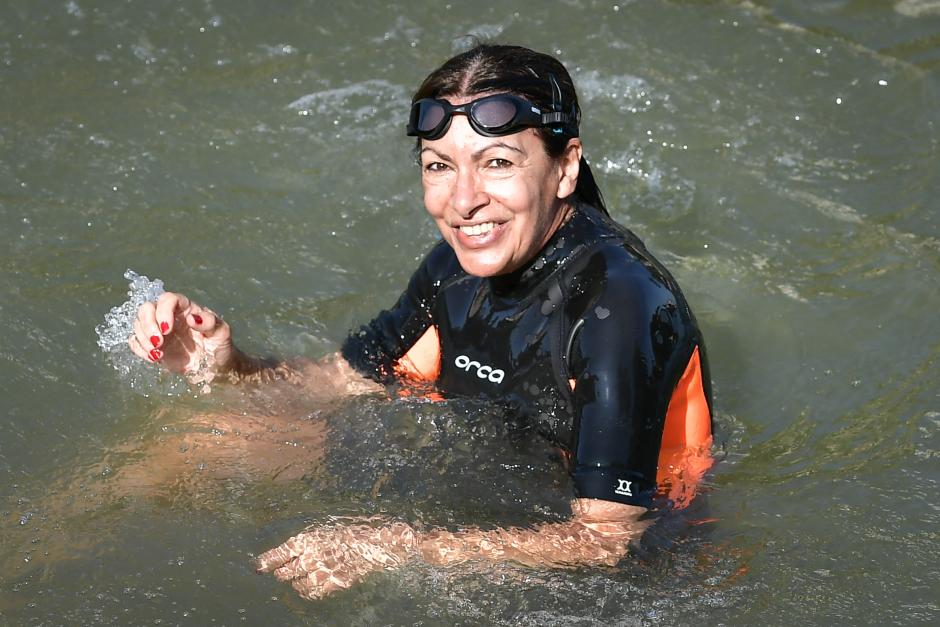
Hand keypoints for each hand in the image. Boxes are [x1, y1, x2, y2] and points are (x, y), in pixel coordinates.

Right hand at [128, 291, 235, 380]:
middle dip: (148, 325)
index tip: (167, 329)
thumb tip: (193, 317)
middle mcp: (169, 315)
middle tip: (159, 343)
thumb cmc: (219, 345)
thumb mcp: (222, 332)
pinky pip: (135, 341)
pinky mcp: (152, 344)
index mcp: (186, 307)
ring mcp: (159, 329)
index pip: (167, 299)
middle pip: (146, 308)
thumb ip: (210, 322)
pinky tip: (154, 358)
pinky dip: (139, 349)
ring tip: (158, 354)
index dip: (163, 311)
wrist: (214, 366)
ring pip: (138, 324)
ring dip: (143, 339)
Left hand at [255, 520, 416, 599]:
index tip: (258, 567)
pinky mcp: (330, 584)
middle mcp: (309, 557)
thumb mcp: (324, 532)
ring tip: (298, 580)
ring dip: (295, 582)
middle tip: (282, 572)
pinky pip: (311, 593)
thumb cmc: (350, 534)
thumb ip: (308, 543)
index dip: (266, 562)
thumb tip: (292, 553)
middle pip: (285, 572)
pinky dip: (307, 591)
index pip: (279, 554)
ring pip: (296, 584)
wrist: (371, 545)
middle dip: (281, 573)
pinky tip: (309, 588)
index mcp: (307, 540)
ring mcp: (319, 572)